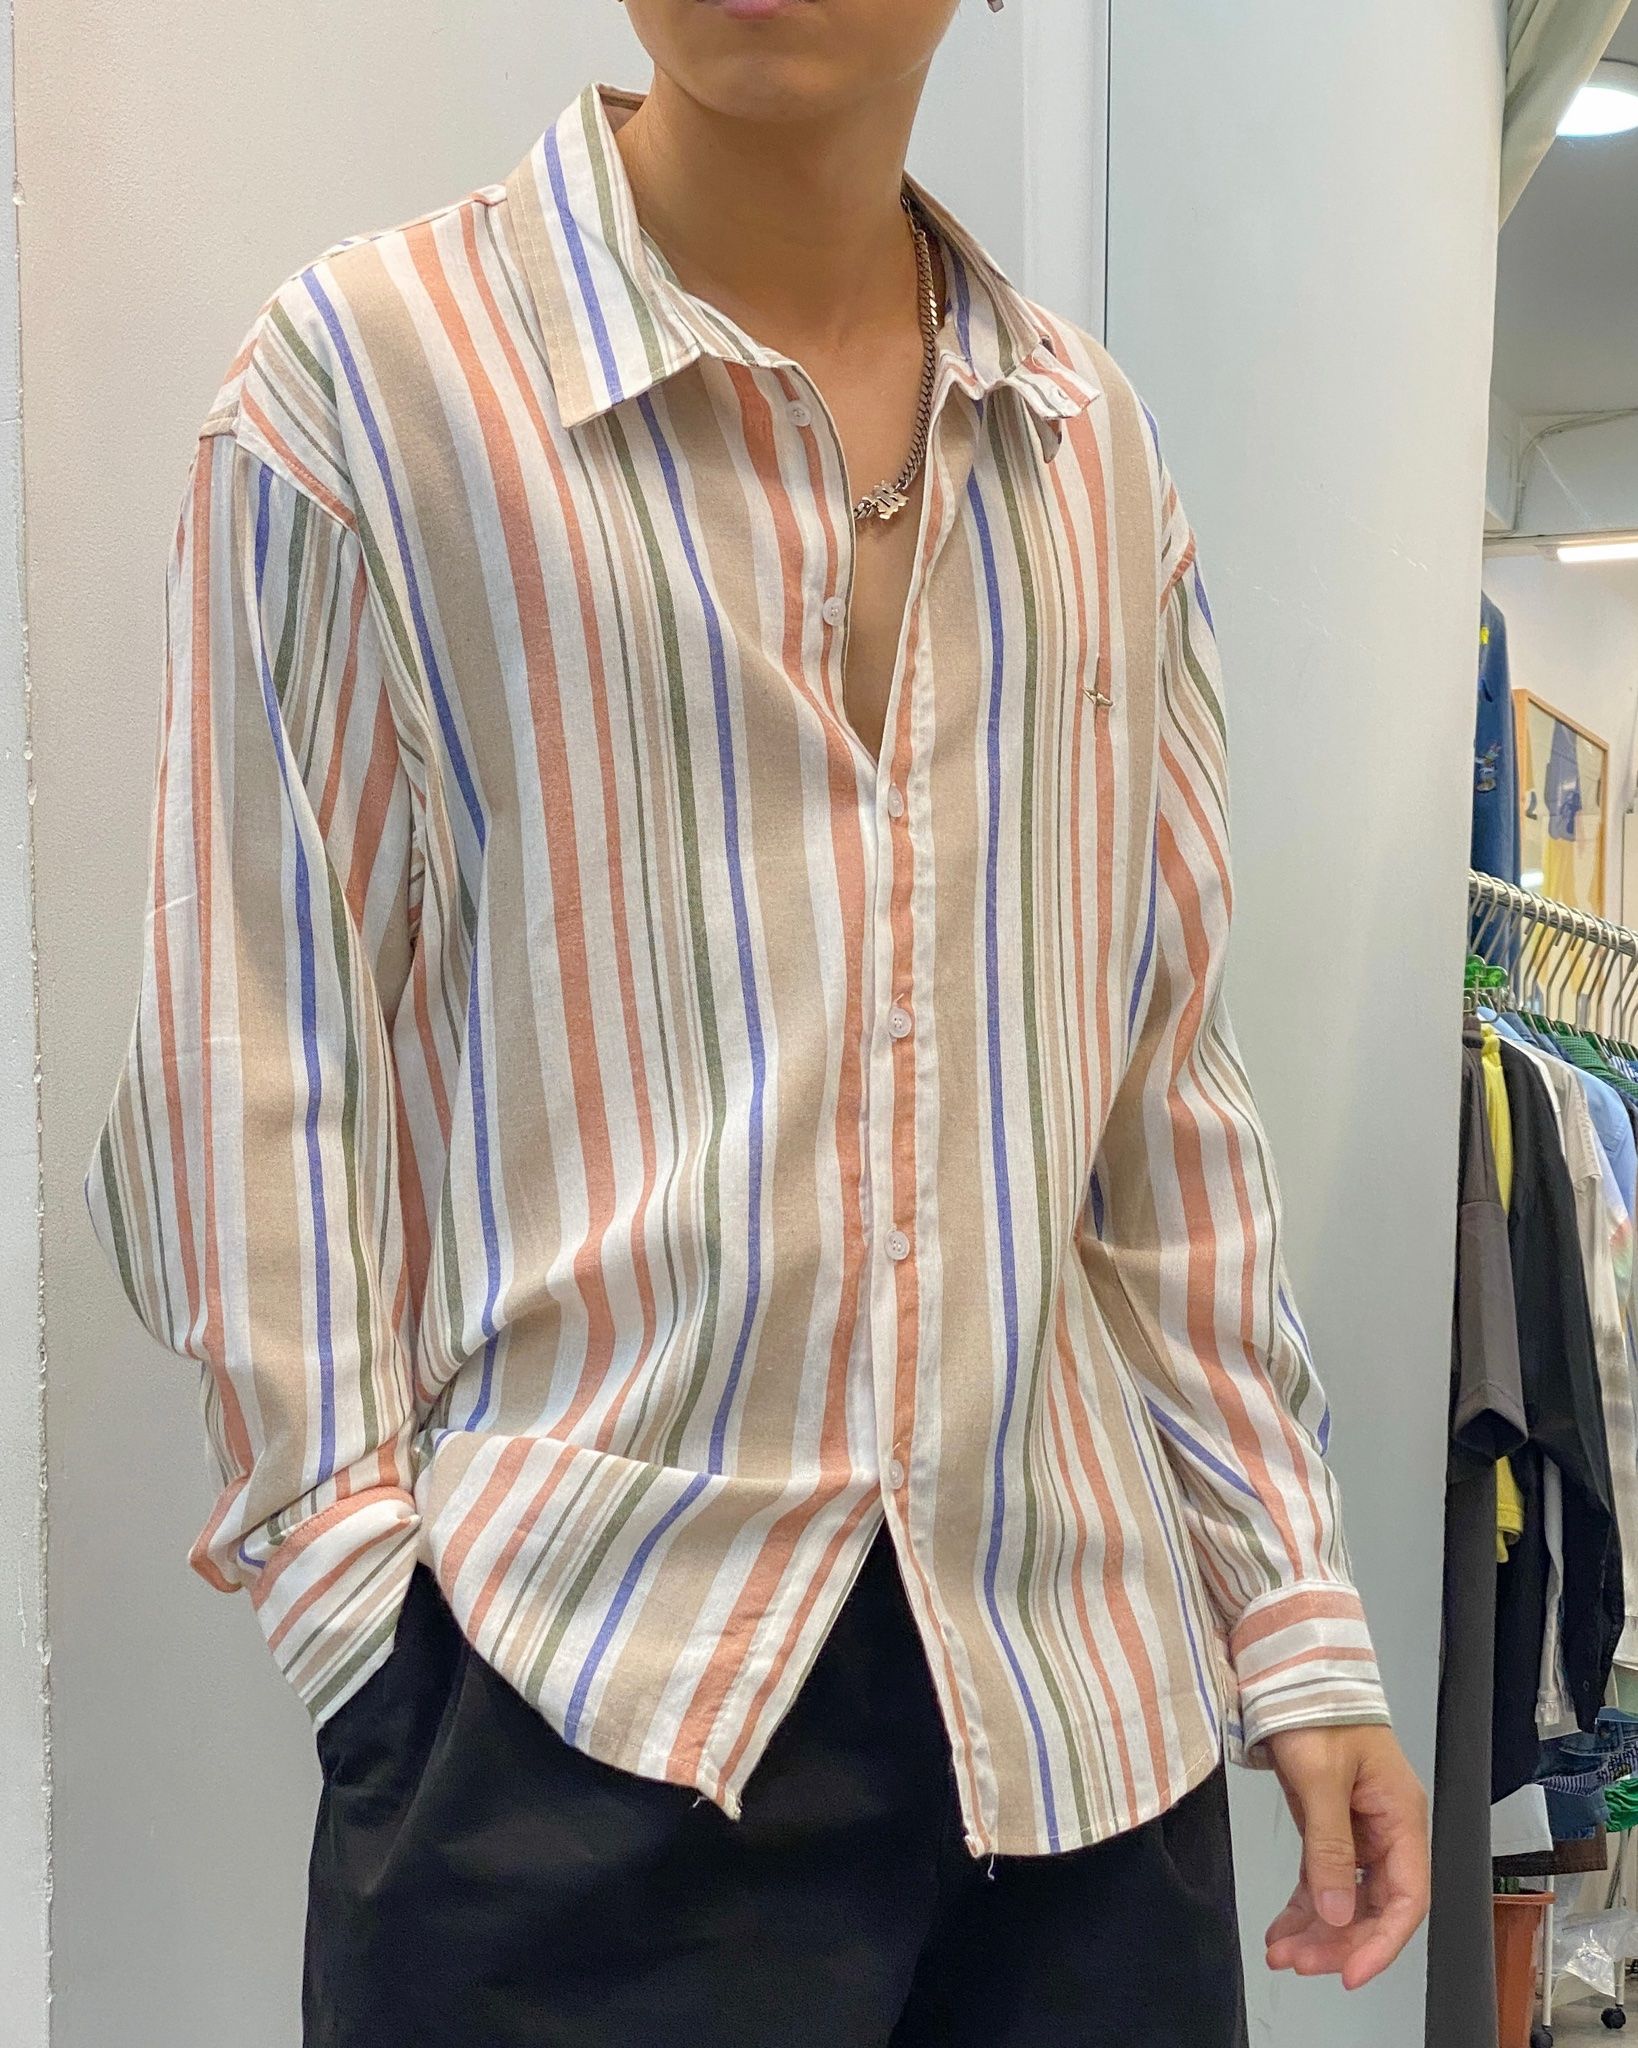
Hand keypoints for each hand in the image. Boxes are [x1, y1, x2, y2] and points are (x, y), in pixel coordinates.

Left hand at [1263, 1723, 1429, 1990]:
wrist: (1292, 1671)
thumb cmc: (1317, 1708)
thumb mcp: (1321, 1777)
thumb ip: (1330, 1848)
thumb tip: (1338, 1913)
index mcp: (1401, 1817)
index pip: (1406, 1898)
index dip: (1381, 1941)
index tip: (1349, 1973)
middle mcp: (1387, 1830)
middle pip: (1374, 1906)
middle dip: (1338, 1940)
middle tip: (1299, 1962)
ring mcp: (1359, 1830)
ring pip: (1346, 1898)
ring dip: (1317, 1930)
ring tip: (1282, 1953)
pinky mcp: (1331, 1826)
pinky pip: (1324, 1878)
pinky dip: (1304, 1906)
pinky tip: (1282, 1929)